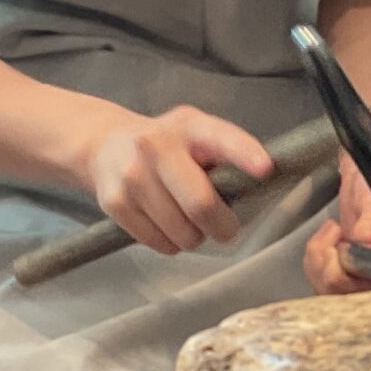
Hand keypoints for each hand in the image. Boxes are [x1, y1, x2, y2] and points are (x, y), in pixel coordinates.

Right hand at [82, 106, 274, 255]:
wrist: (104, 146)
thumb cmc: (166, 145)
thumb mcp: (196, 134)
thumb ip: (224, 154)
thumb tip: (255, 189)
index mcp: (188, 126)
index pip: (221, 138)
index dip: (244, 154)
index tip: (265, 168)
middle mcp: (155, 146)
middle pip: (201, 205)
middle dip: (222, 227)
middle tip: (224, 228)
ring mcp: (131, 175)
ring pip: (182, 233)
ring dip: (194, 237)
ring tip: (187, 220)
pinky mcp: (115, 203)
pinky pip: (160, 243)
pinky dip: (170, 243)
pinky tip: (165, 223)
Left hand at [305, 116, 370, 294]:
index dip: (348, 279)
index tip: (342, 246)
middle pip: (346, 298)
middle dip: (327, 268)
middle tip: (331, 234)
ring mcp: (363, 264)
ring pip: (332, 290)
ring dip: (319, 262)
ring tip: (330, 232)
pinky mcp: (347, 256)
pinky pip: (326, 275)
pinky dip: (317, 258)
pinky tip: (325, 238)